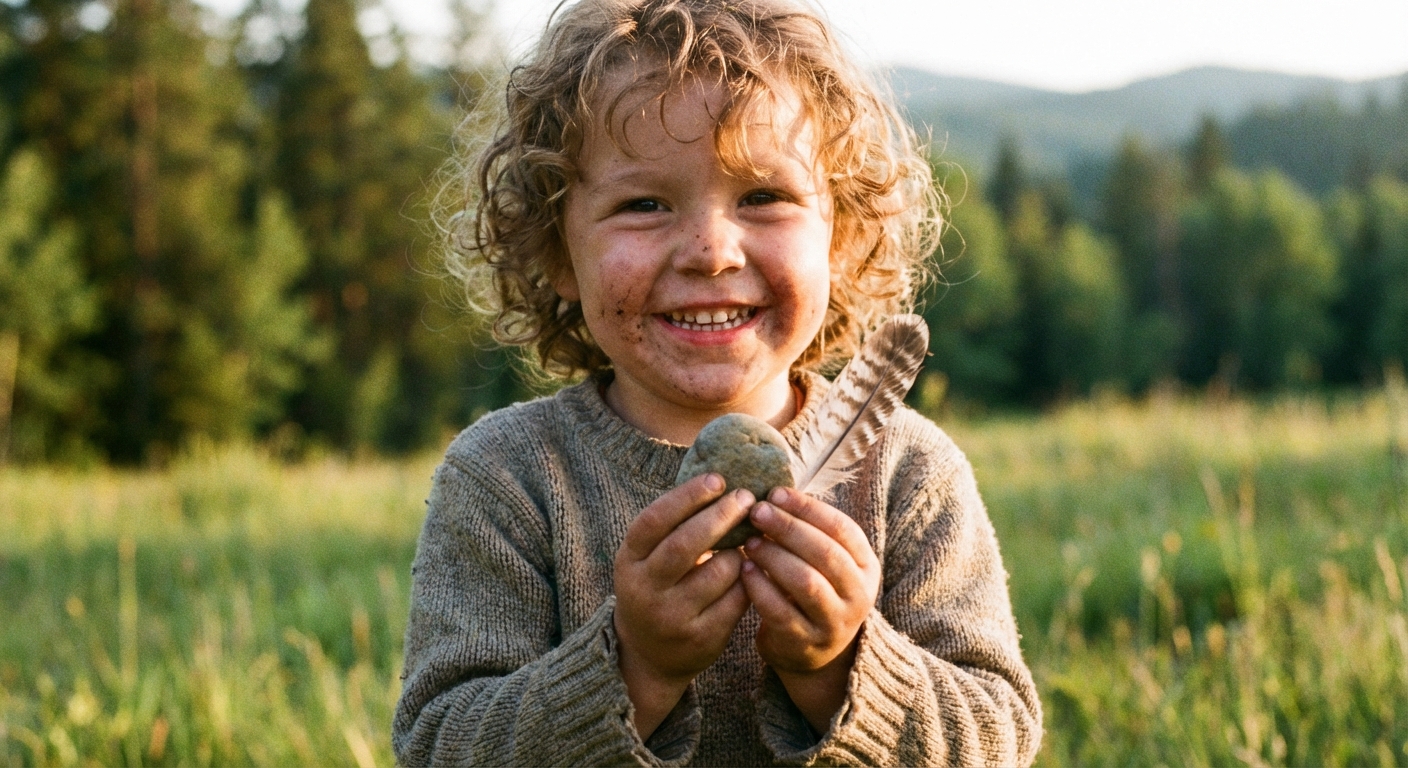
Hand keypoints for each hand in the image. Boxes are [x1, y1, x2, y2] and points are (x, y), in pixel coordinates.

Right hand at [613, 474, 753, 736]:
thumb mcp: (647, 558)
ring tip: (745, 541)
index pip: (654, 520)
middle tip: (746, 497)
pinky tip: (750, 570)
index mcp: (628, 561)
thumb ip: (672, 526)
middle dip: (721, 515)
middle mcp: (645, 589)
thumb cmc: (656, 587)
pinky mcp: (701, 637)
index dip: (687, 496)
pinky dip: (748, 579)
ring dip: (739, 550)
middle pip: (685, 544)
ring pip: (719, 571)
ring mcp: (672, 616)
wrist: (648, 656)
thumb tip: (718, 479)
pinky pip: (736, 598)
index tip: (718, 479)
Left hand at [740, 487, 880, 731]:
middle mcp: (859, 594)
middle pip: (825, 552)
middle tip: (756, 511)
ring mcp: (836, 623)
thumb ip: (808, 531)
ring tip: (749, 540)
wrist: (813, 653)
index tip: (775, 492)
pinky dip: (759, 587)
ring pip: (805, 582)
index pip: (842, 528)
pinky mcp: (807, 643)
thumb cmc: (812, 592)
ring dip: (773, 556)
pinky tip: (743, 569)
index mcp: (866, 566)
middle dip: (788, 527)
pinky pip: (780, 610)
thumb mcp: (822, 561)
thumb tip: (773, 489)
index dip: (808, 508)